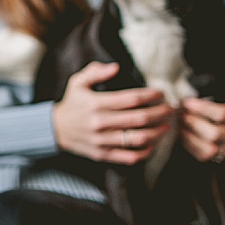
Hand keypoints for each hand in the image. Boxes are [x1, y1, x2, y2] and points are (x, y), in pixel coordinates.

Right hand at [53, 61, 174, 164]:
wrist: (54, 130)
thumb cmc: (72, 103)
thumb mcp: (78, 82)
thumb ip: (96, 71)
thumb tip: (116, 67)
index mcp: (96, 103)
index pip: (132, 98)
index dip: (151, 95)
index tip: (161, 93)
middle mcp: (100, 123)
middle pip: (140, 118)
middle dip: (160, 113)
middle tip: (170, 109)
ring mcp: (102, 141)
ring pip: (138, 138)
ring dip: (158, 132)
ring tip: (166, 126)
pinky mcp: (102, 154)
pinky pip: (129, 156)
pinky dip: (145, 152)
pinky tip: (152, 143)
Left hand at [180, 72, 224, 163]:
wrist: (224, 117)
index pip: (223, 114)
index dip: (202, 108)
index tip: (188, 102)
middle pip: (215, 133)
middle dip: (194, 122)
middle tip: (181, 112)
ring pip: (210, 147)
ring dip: (191, 134)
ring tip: (181, 121)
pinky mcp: (219, 155)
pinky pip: (204, 155)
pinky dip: (190, 144)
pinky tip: (183, 132)